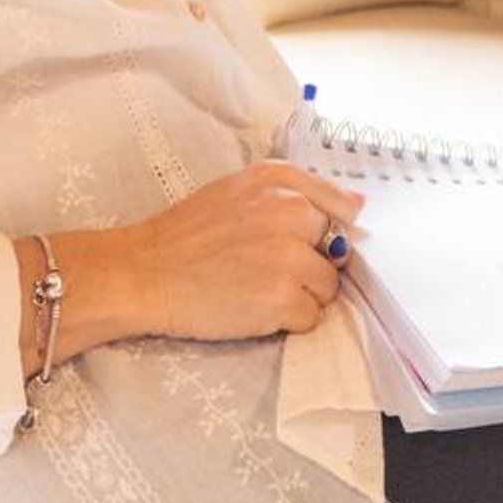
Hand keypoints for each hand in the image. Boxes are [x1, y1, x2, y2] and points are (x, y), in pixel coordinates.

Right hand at [90, 162, 365, 342]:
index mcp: (279, 181)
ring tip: (253, 287)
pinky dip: (286, 320)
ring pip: (327, 287)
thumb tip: (359, 207)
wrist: (144, 273)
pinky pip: (310, 317)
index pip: (341, 207)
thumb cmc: (186, 234)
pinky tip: (251, 306)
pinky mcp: (284, 298)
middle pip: (335, 251)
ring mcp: (290, 257)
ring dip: (299, 294)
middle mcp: (291, 212)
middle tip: (261, 266)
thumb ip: (297, 190)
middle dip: (308, 263)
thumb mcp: (237, 189)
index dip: (322, 232)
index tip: (296, 241)